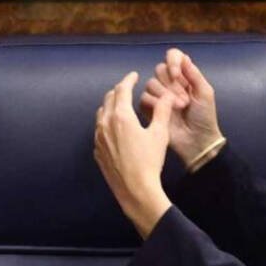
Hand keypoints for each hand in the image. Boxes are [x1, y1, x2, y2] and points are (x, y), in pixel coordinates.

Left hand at [94, 71, 173, 238]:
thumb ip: (162, 111)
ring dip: (110, 106)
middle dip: (118, 91)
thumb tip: (167, 96)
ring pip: (101, 114)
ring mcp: (98, 138)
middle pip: (108, 99)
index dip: (129, 80)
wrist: (135, 189)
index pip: (122, 90)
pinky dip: (106, 124)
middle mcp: (105, 124)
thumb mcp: (160, 134)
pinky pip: (99, 131)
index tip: (134, 76)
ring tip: (120, 106)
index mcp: (121, 116)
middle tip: (127, 89)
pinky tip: (114, 129)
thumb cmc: (150, 161)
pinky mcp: (97, 151)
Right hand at [141, 48, 224, 163]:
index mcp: (184, 75)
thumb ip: (194, 73)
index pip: (173, 56)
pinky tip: (164, 113)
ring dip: (165, 95)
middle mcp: (169, 82)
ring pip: (150, 83)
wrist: (197, 140)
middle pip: (159, 69)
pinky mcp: (148, 108)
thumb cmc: (204, 116)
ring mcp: (157, 95)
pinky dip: (154, 103)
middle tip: (184, 100)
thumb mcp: (205, 92)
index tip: (177, 75)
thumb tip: (182, 57)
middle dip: (171, 84)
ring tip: (179, 108)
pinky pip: (144, 98)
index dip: (172, 62)